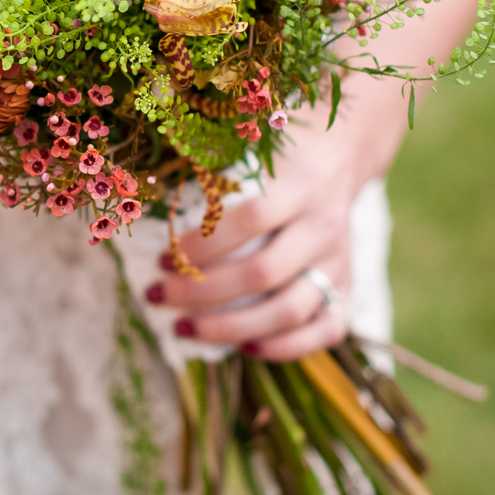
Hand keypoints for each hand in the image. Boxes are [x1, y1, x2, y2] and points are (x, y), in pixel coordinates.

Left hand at [146, 117, 369, 360]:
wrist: (340, 160)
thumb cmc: (279, 155)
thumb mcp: (252, 147)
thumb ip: (212, 166)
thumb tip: (147, 193)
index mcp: (300, 186)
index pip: (249, 220)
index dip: (202, 245)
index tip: (161, 257)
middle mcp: (324, 227)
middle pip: (263, 273)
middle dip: (201, 292)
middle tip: (157, 295)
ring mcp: (340, 262)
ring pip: (289, 311)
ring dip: (231, 328)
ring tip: (184, 328)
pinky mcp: (347, 288)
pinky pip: (324, 331)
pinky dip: (283, 347)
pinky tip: (242, 347)